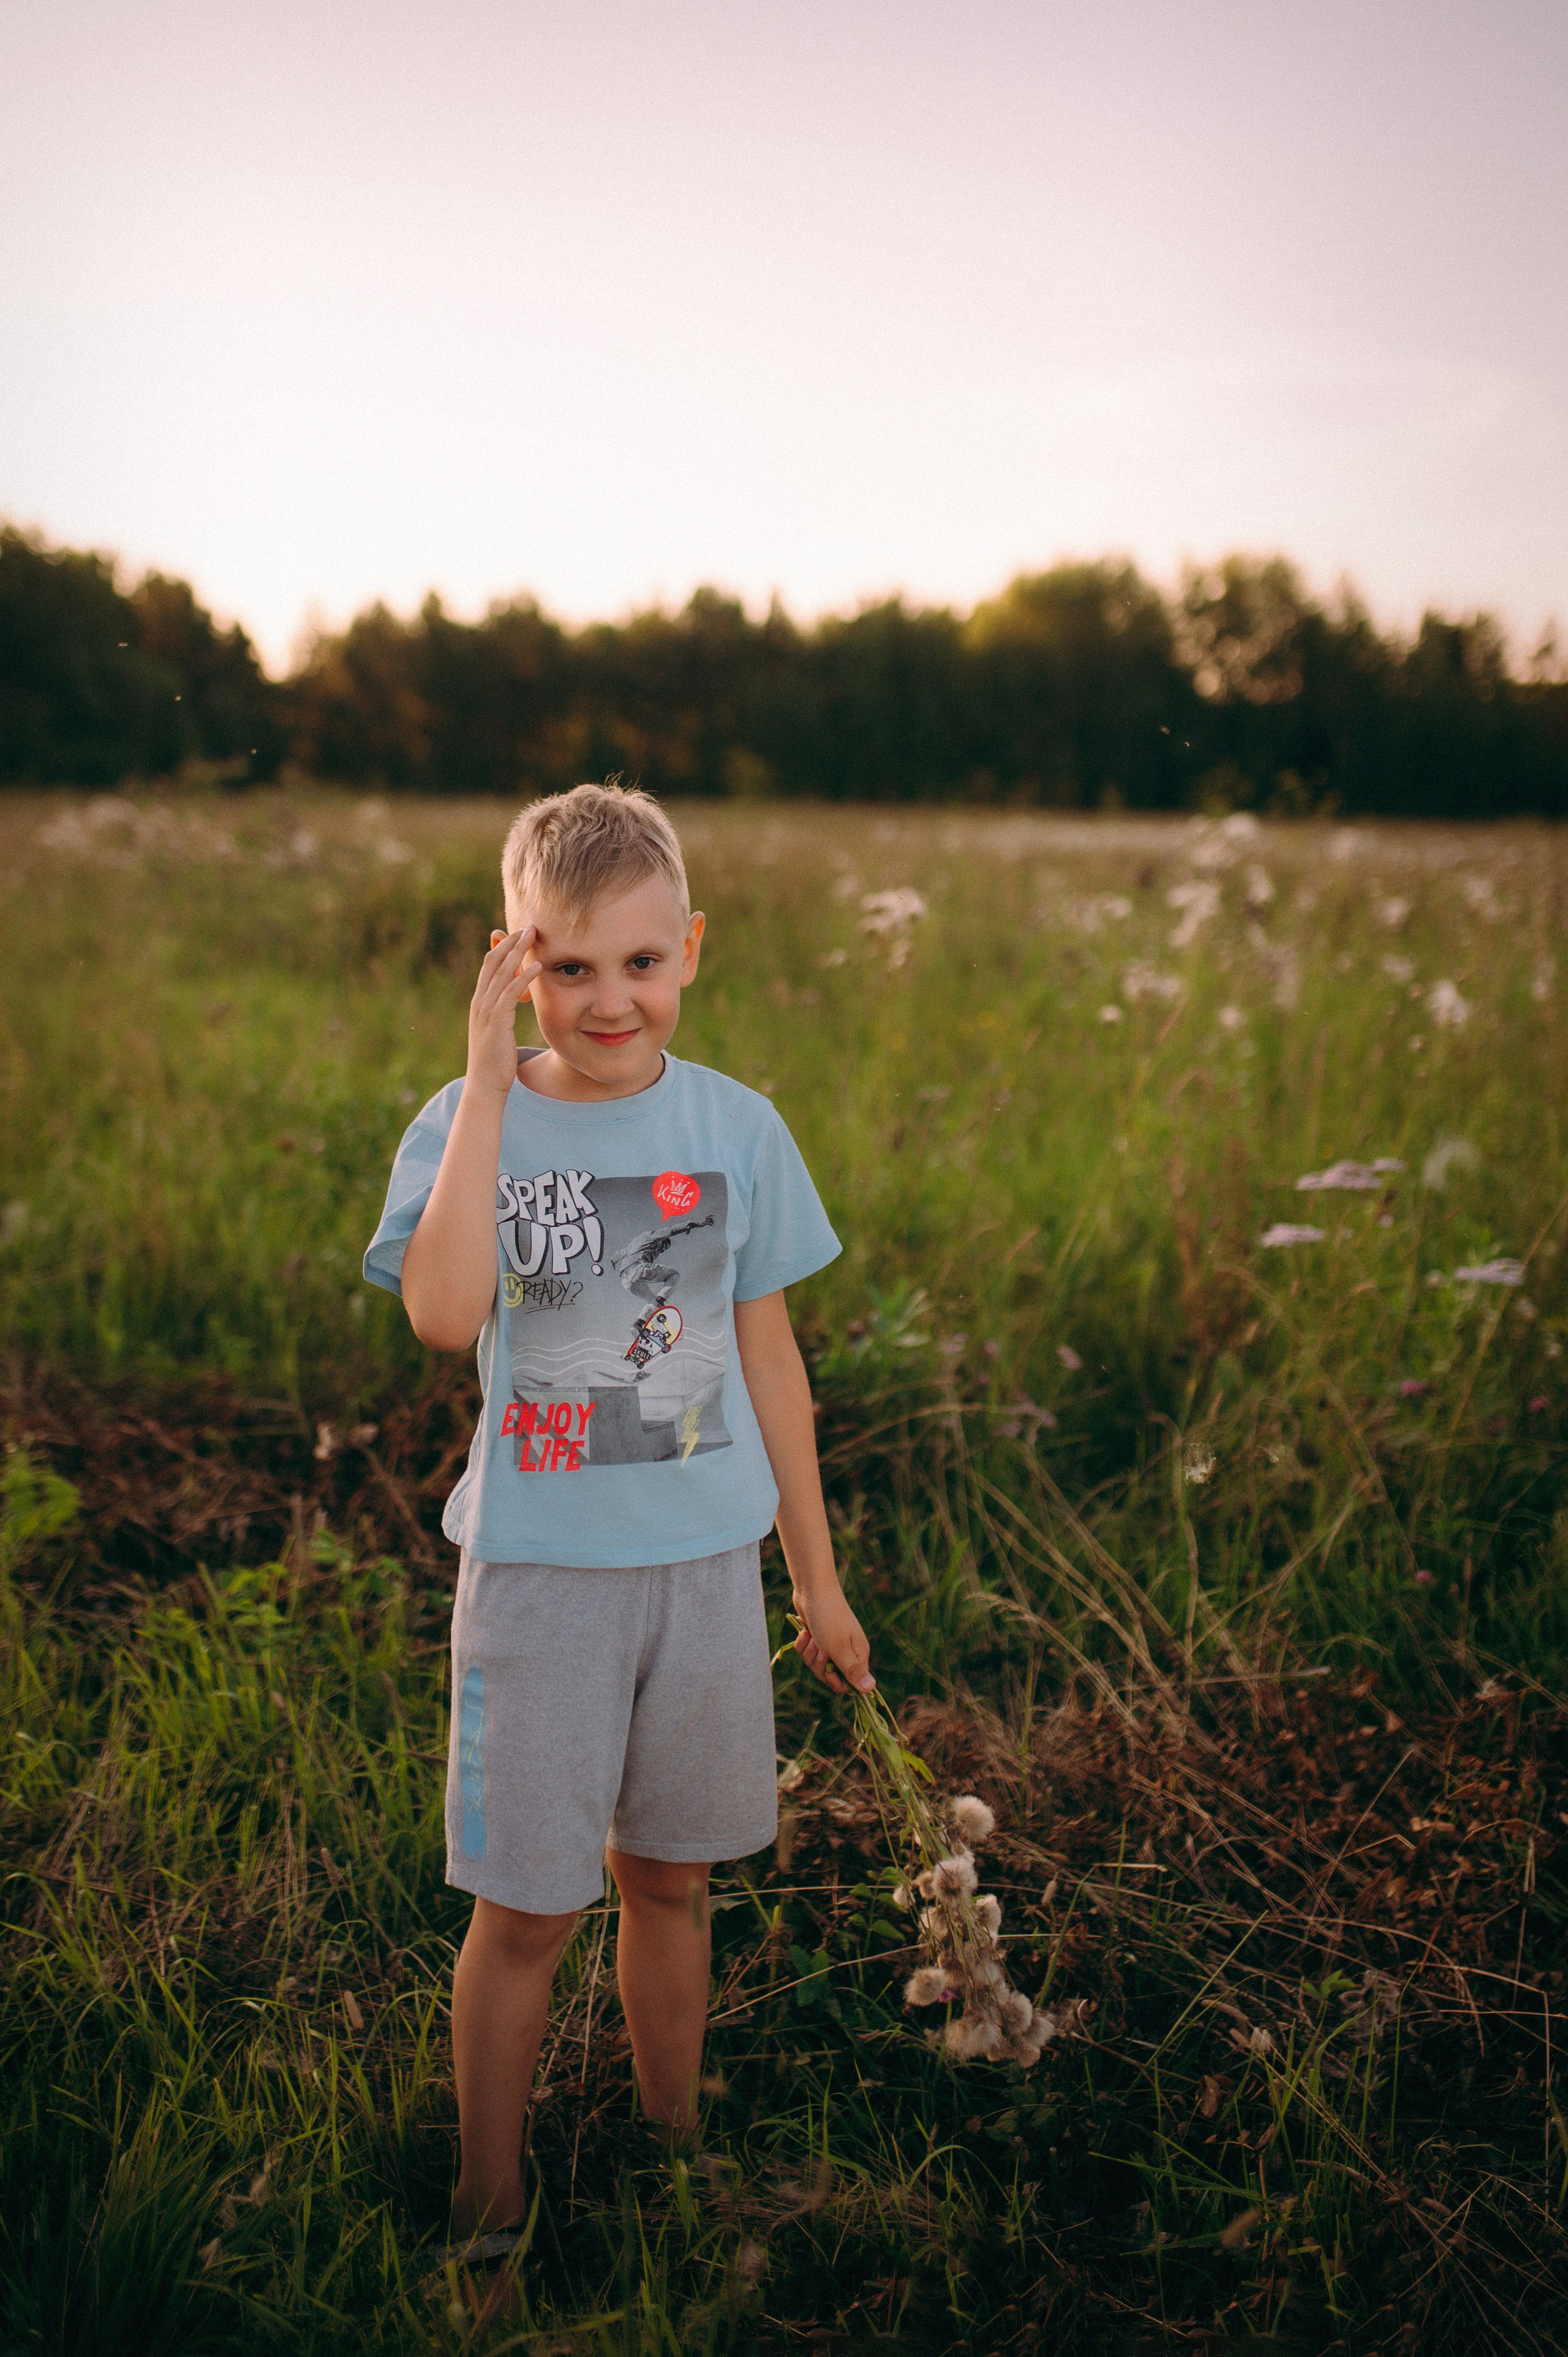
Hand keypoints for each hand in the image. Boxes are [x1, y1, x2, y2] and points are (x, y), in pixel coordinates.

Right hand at [467, 927, 541, 1096]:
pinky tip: (538, 966)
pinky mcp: (496, 1022)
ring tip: (533, 935)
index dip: (502, 946)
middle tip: (529, 925)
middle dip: (510, 941)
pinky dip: (524, 977)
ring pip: (501, 973)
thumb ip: (503, 1010)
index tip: (517, 932)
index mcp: (480, 1002)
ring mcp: (486, 1011)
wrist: (485, 1085)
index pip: (489, 965)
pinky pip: (510, 993)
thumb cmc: (495, 1060)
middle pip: (493, 962)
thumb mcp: (499, 1029)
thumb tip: (516, 998)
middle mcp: (480, 1002)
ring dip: (518, 951)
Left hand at [792, 1586, 874, 1695]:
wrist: (813, 1589)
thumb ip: (853, 1670)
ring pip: (816, 1665)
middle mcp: (847, 1651)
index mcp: (858, 1655)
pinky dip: (803, 1645)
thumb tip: (871, 1690)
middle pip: (830, 1676)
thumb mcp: (839, 1648)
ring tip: (812, 1637)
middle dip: (819, 1666)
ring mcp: (831, 1644)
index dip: (836, 1683)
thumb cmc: (828, 1618)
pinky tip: (804, 1632)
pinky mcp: (818, 1638)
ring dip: (810, 1653)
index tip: (828, 1673)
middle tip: (820, 1649)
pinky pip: (808, 1653)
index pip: (850, 1684)